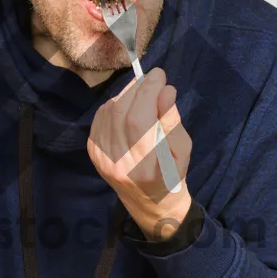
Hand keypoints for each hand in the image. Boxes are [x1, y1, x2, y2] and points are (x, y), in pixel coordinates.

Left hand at [87, 67, 193, 238]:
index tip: (159, 75)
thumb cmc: (172, 175)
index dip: (147, 92)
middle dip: (138, 89)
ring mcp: (101, 158)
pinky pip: (100, 118)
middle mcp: (117, 163)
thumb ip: (171, 120)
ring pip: (108, 112)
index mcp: (144, 167)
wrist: (149, 203)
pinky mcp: (93, 153)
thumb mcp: (183, 150)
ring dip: (126, 95)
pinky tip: (128, 106)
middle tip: (152, 80)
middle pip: (120, 113)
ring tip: (143, 93)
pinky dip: (114, 105)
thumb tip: (165, 90)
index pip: (139, 120)